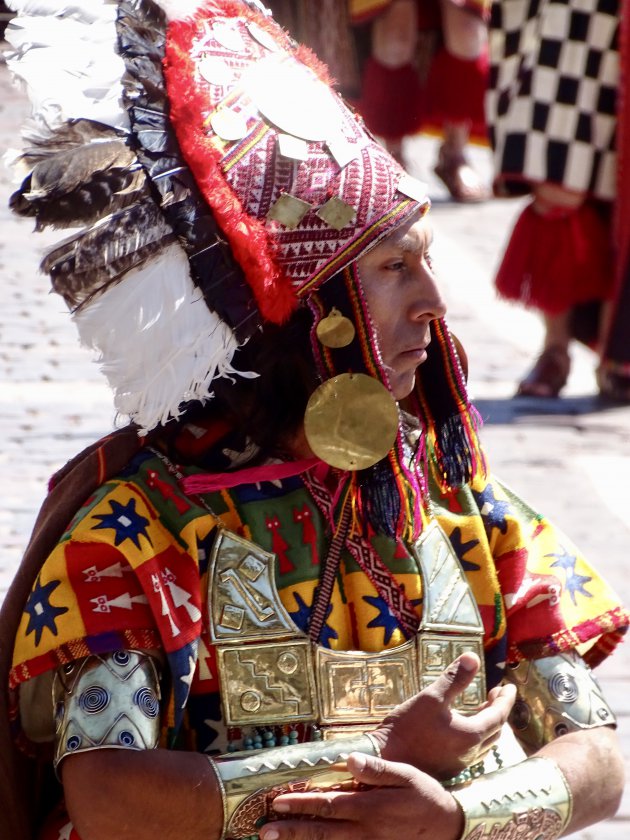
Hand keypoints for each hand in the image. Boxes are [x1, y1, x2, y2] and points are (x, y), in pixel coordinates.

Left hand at [259, 753, 463, 839]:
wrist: (450, 829)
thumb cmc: (427, 797)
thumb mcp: (407, 776)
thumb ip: (377, 770)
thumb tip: (349, 760)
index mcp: (370, 808)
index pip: (328, 804)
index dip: (301, 804)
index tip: (277, 802)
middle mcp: (365, 831)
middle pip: (322, 831)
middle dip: (291, 830)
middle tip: (264, 831)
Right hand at [371, 652, 515, 779]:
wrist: (386, 759)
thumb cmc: (408, 727)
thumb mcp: (431, 696)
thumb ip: (454, 678)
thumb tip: (473, 657)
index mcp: (471, 735)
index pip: (499, 715)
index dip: (506, 699)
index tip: (510, 687)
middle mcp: (470, 753)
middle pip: (495, 730)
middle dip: (499, 710)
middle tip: (496, 694)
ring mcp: (460, 764)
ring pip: (484, 743)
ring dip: (488, 724)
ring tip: (482, 708)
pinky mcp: (448, 769)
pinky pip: (472, 751)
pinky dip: (476, 735)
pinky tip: (462, 727)